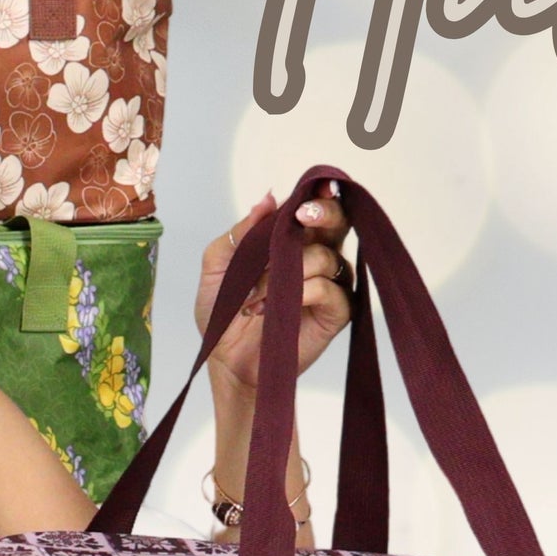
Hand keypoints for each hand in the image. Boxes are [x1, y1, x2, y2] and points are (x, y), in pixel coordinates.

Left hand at [196, 190, 355, 392]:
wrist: (226, 359)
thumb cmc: (223, 313)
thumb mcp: (218, 265)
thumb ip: (242, 232)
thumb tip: (267, 199)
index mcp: (292, 240)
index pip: (312, 208)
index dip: (316, 196)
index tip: (306, 196)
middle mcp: (317, 256)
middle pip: (338, 222)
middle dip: (324, 213)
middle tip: (303, 216)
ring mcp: (330, 284)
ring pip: (324, 256)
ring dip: (285, 271)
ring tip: (254, 296)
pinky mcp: (337, 311)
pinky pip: (327, 288)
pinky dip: (298, 292)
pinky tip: (272, 307)